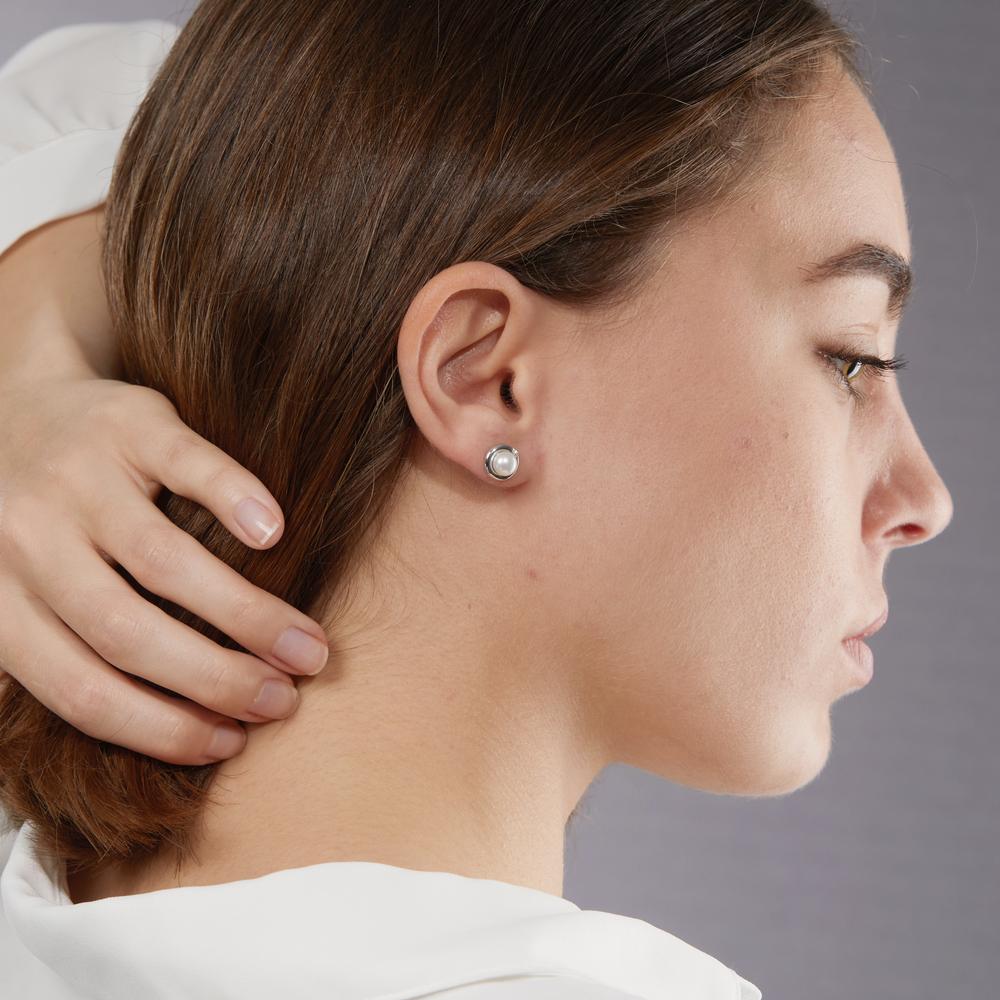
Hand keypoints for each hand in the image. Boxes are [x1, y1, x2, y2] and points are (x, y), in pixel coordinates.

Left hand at [0, 368, 330, 764]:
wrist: (18, 403)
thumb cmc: (38, 520)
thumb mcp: (19, 590)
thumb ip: (59, 650)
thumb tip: (156, 732)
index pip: (78, 690)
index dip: (160, 728)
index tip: (231, 742)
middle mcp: (27, 542)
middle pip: (127, 634)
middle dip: (217, 680)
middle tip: (284, 699)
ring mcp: (77, 478)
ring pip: (164, 562)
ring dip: (247, 615)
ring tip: (308, 647)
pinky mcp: (127, 423)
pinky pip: (187, 466)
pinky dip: (235, 499)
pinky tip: (276, 534)